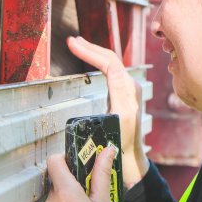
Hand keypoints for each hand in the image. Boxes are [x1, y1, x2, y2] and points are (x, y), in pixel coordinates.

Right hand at [67, 36, 148, 186]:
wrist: (129, 160)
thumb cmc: (123, 143)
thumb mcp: (120, 118)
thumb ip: (118, 93)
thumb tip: (113, 70)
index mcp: (128, 89)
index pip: (109, 62)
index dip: (90, 51)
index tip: (72, 45)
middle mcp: (129, 86)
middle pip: (110, 59)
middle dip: (90, 48)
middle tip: (71, 41)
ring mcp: (126, 90)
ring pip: (110, 63)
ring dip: (94, 52)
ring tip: (78, 45)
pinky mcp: (122, 95)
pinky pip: (110, 71)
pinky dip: (97, 62)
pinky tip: (89, 61)